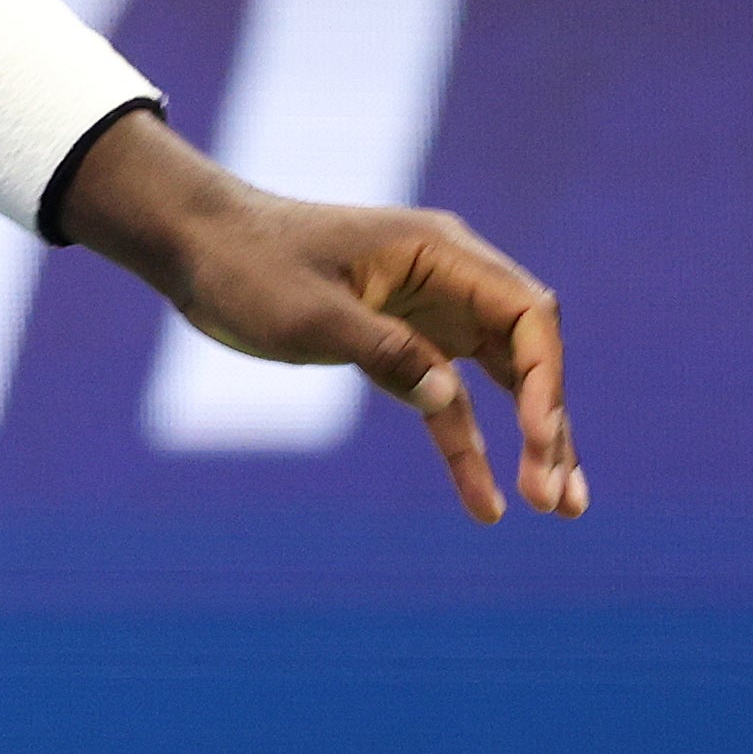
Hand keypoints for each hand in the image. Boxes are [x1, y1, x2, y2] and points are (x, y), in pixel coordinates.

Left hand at [61, 113, 584, 524]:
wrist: (194, 246)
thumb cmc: (247, 265)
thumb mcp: (308, 312)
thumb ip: (383, 351)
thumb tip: (449, 398)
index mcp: (439, 251)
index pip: (527, 314)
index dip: (547, 380)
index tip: (540, 440)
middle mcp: (448, 277)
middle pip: (528, 353)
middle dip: (550, 424)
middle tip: (558, 499)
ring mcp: (430, 310)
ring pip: (504, 382)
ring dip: (531, 441)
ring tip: (558, 507)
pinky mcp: (402, 341)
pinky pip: (452, 399)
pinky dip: (471, 446)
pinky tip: (486, 503)